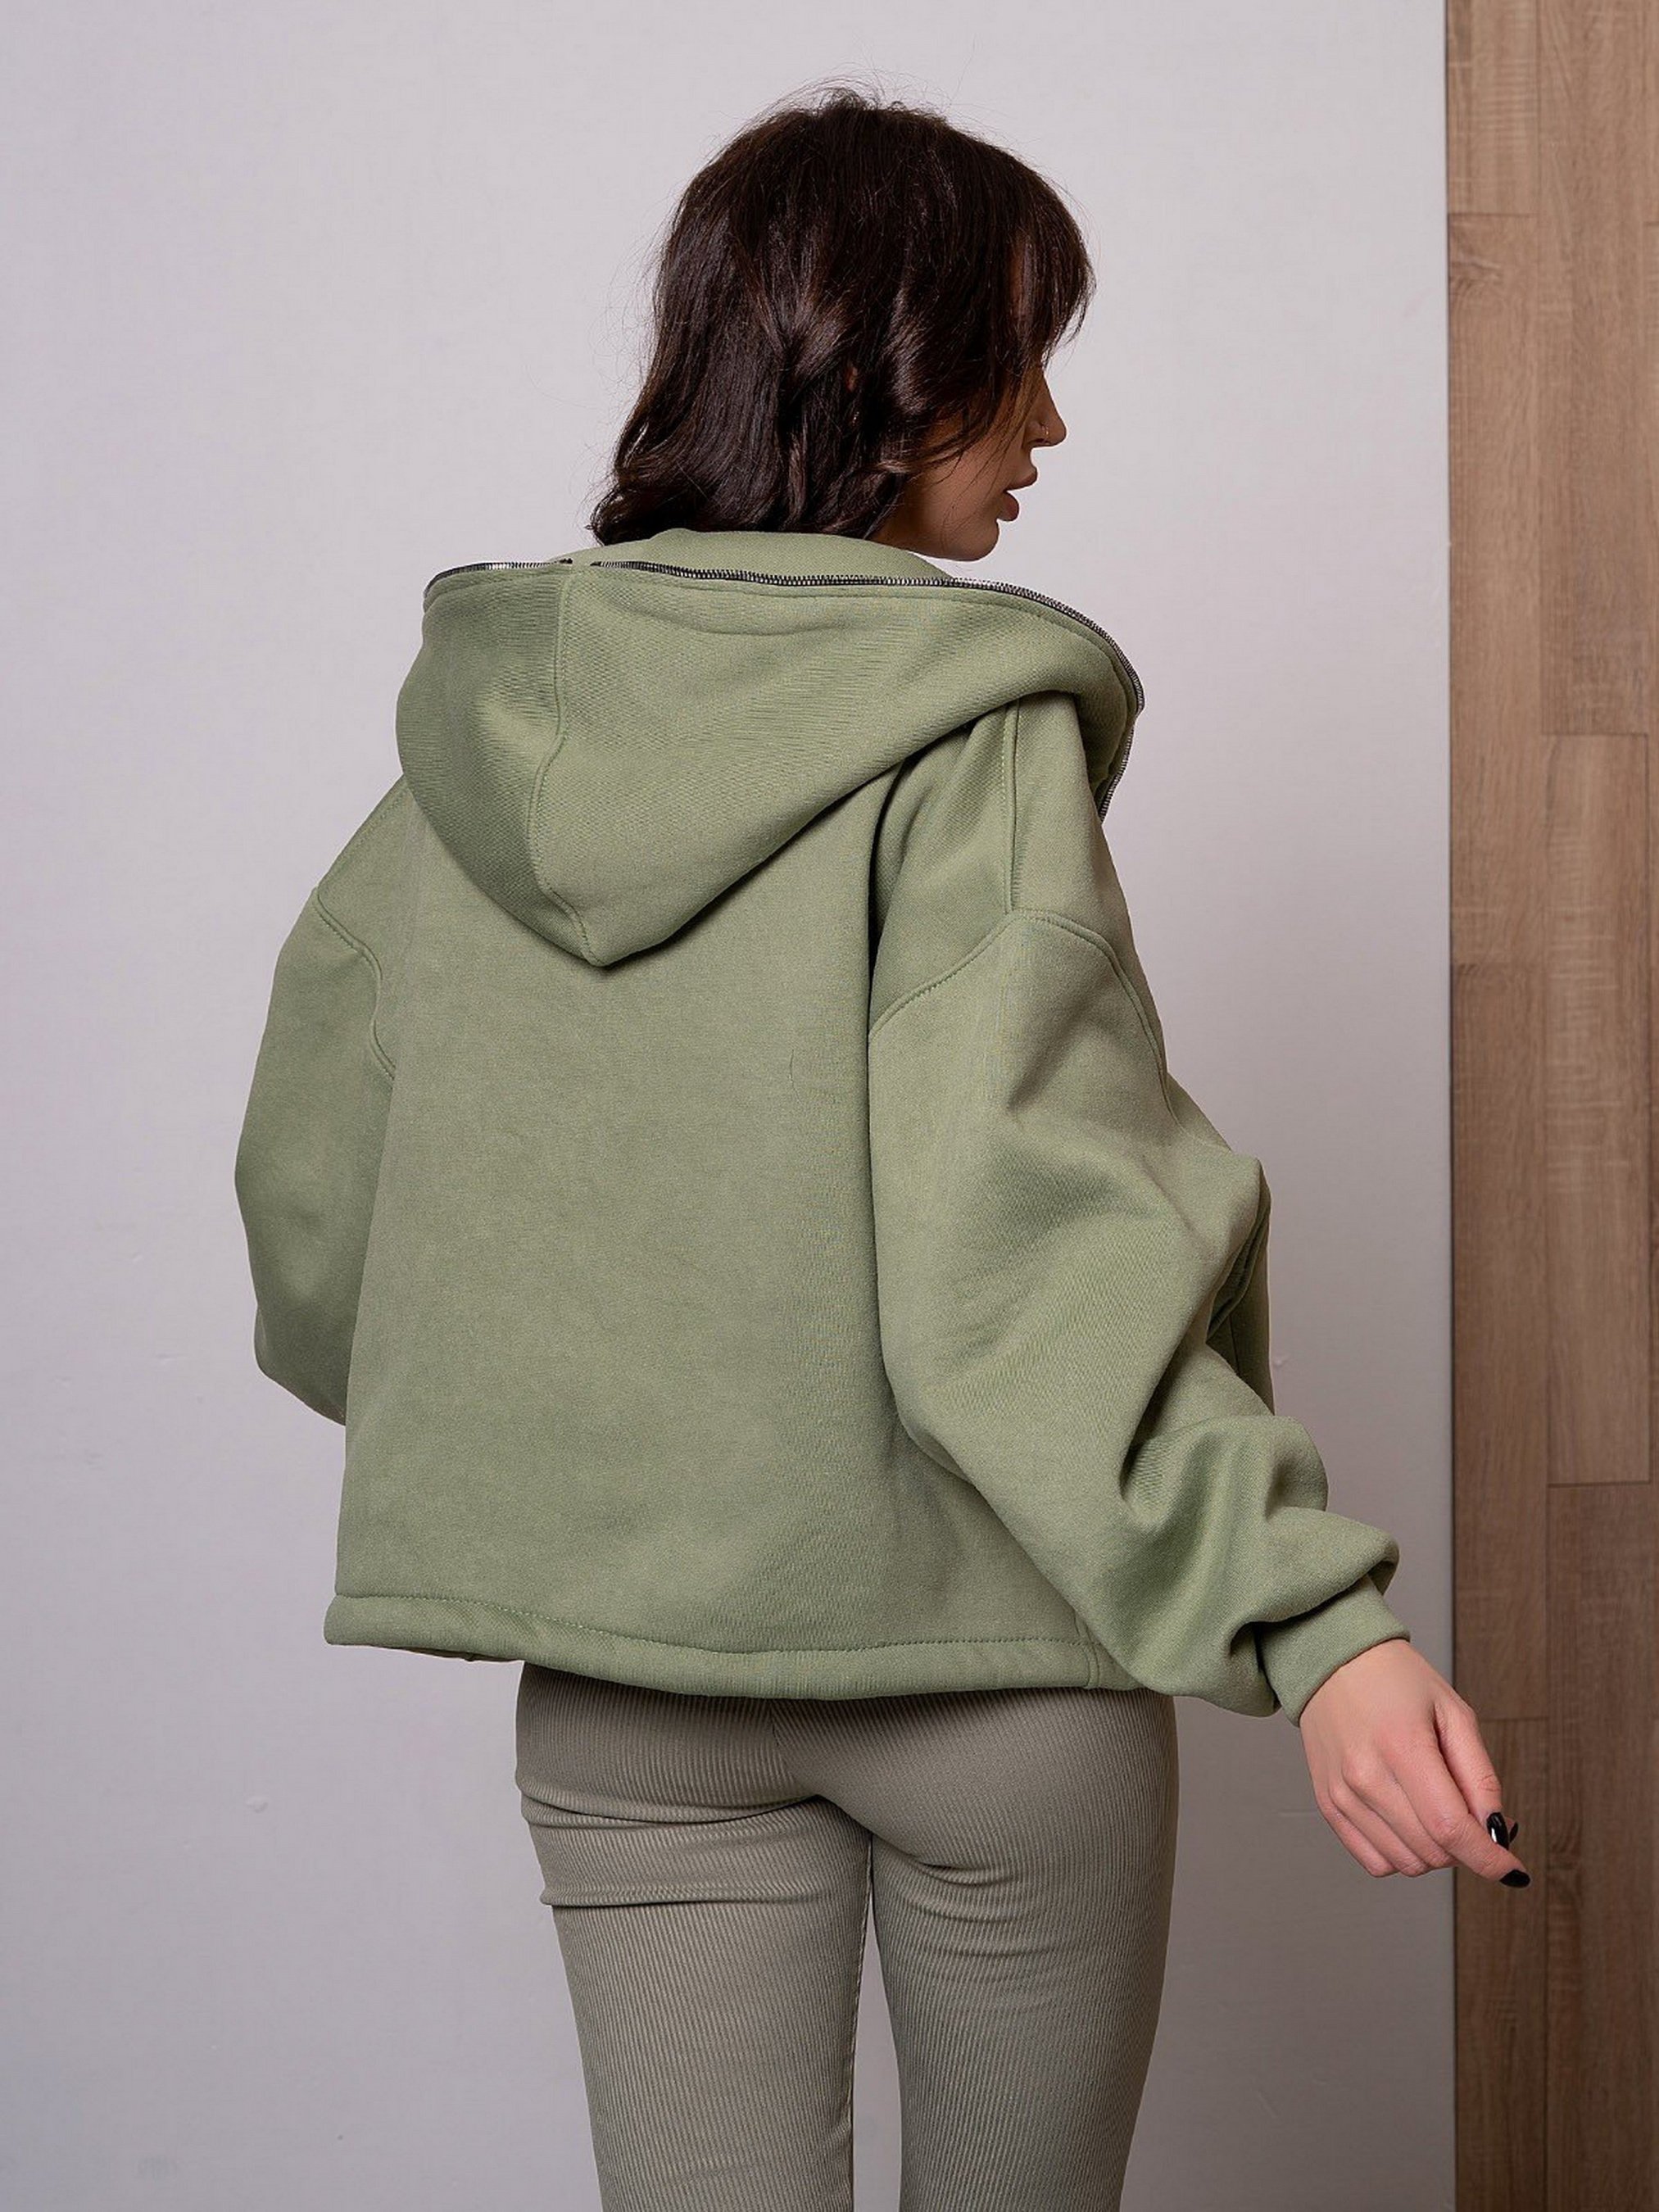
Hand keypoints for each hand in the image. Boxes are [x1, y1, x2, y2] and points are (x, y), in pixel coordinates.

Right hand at [1297, 1640, 1528, 1884]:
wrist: (1333, 1661)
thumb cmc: (1397, 1681)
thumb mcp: (1454, 1712)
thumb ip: (1480, 1775)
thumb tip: (1496, 1830)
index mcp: (1402, 1745)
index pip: (1450, 1827)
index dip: (1488, 1857)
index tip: (1512, 1868)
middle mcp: (1366, 1776)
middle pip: (1432, 1851)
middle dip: (1465, 1847)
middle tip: (1472, 1816)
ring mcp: (1342, 1794)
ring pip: (1407, 1864)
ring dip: (1434, 1852)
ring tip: (1435, 1811)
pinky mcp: (1328, 1805)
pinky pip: (1376, 1862)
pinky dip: (1401, 1854)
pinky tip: (1408, 1822)